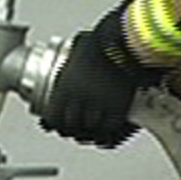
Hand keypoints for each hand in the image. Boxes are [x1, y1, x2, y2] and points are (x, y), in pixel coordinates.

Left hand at [37, 30, 140, 148]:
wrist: (126, 43)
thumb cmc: (104, 41)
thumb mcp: (79, 48)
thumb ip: (73, 58)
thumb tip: (74, 51)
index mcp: (65, 86)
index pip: (53, 117)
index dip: (54, 124)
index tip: (56, 125)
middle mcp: (80, 99)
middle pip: (71, 127)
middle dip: (72, 131)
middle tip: (74, 131)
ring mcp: (100, 106)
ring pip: (90, 132)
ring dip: (89, 135)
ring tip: (90, 135)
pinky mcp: (119, 111)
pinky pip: (110, 132)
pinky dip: (107, 138)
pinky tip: (105, 138)